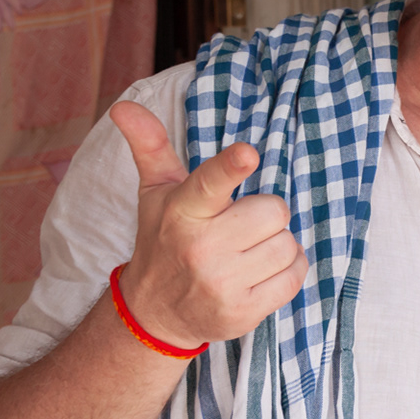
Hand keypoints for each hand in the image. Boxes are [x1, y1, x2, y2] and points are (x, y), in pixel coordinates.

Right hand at [110, 100, 308, 350]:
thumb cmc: (163, 240)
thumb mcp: (156, 193)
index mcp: (182, 210)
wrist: (154, 313)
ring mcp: (221, 283)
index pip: (211, 183)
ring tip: (246, 253)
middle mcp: (200, 247)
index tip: (247, 153)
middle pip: (273, 211)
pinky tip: (259, 274)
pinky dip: (287, 271)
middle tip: (239, 227)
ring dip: (276, 245)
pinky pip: (295, 275)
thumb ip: (150, 146)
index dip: (231, 167)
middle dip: (264, 215)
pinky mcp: (242, 312)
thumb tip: (124, 105)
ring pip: (287, 244)